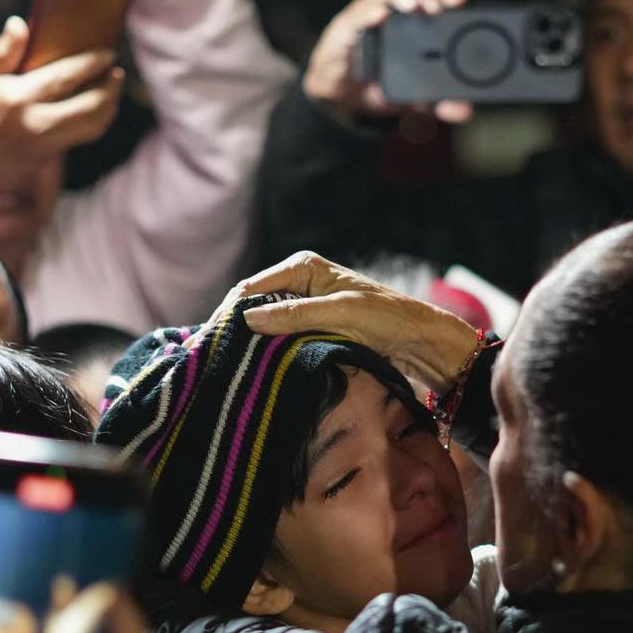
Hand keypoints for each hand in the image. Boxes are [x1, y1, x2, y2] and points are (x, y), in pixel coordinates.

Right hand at [0, 16, 122, 229]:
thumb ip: (5, 54)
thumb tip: (18, 22)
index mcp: (17, 98)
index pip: (63, 77)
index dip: (91, 64)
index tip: (108, 53)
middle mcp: (35, 122)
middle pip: (89, 106)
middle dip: (110, 89)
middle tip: (117, 73)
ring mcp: (46, 143)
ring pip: (93, 126)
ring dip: (110, 107)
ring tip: (113, 89)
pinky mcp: (51, 157)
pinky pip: (84, 136)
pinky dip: (98, 121)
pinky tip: (100, 107)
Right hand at [232, 252, 481, 390]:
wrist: (420, 338)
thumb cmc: (386, 318)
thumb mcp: (339, 314)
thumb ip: (294, 314)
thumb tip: (248, 319)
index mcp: (302, 266)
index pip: (250, 288)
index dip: (229, 313)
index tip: (211, 342)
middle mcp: (299, 280)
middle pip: (254, 305)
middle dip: (236, 328)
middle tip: (216, 359)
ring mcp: (305, 303)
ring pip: (266, 323)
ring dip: (253, 342)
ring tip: (233, 366)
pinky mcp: (312, 324)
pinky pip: (281, 334)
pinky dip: (270, 348)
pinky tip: (258, 365)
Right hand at [302, 0, 474, 123]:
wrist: (343, 95)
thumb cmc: (382, 80)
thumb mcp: (416, 96)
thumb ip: (441, 100)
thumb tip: (463, 110)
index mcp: (417, 16)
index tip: (460, 1)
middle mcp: (395, 7)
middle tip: (438, 7)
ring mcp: (370, 12)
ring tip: (413, 6)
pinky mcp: (347, 26)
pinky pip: (358, 15)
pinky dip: (370, 13)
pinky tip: (380, 16)